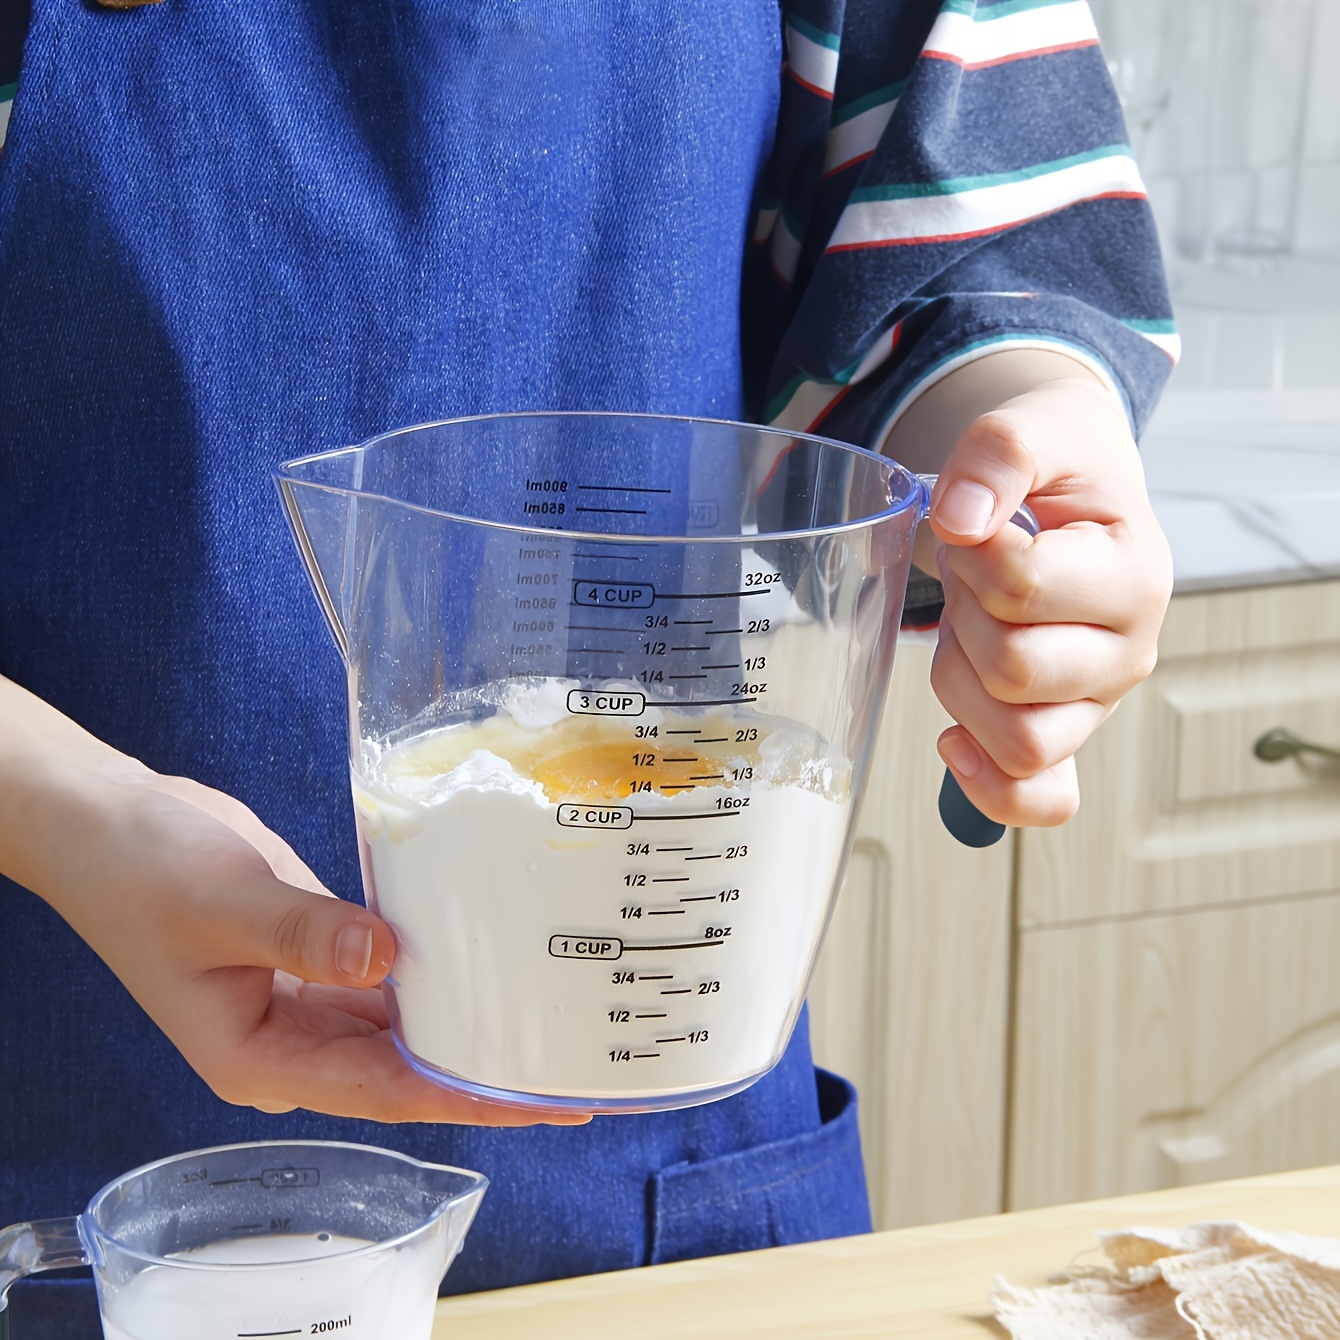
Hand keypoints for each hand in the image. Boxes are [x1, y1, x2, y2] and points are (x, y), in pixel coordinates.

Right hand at [0, 695, 587, 1124]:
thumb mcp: (221, 903)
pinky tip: (493, 961)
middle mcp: (293, 1043)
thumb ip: (304, 933)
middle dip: (487, 1072)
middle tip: (575, 1067)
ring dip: (471, 1024)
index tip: (541, 1097)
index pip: (387, 1091)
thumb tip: (387, 957)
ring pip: (405, 1027)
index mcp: (261, 1059)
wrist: (109, 822)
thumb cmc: (141, 871)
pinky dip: (439, 972)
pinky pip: (391, 977)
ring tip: (551, 1022)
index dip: (468, 1096)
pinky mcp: (321, 954)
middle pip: (408, 1070)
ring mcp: (308, 1000)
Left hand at [925, 372, 1171, 825]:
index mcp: (1135, 573)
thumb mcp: (1030, 429)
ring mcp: (1098, 703)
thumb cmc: (1055, 469)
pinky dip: (990, 787)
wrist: (1073, 491)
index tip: (973, 526)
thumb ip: (998, 455)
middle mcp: (1130, 650)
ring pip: (1015, 740)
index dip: (971, 554)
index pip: (1022, 587)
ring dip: (961, 684)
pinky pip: (1038, 798)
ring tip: (972, 631)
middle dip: (964, 619)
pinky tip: (954, 741)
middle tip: (972, 581)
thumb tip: (960, 519)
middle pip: (1013, 671)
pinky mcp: (1066, 736)